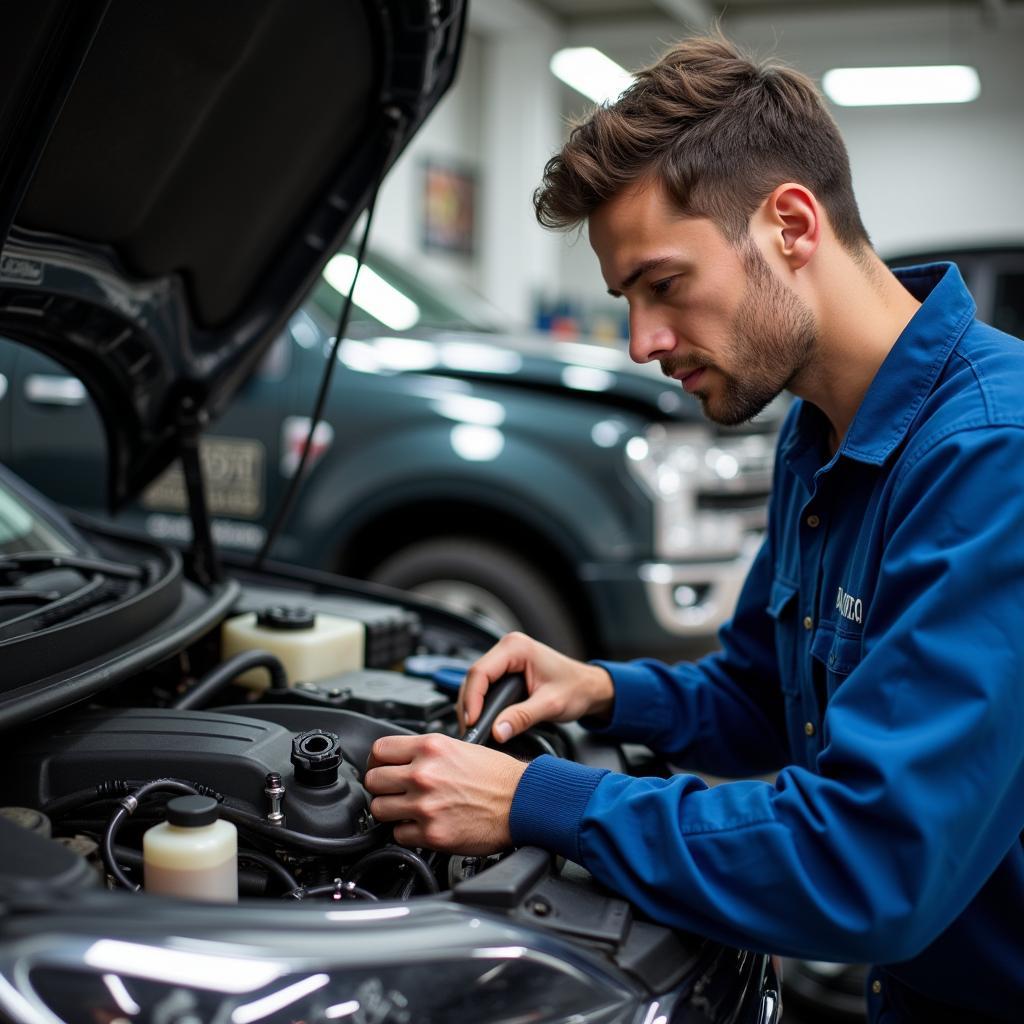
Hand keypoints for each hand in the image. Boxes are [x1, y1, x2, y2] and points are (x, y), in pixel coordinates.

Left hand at [364, 733, 527, 853]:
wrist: (522, 801)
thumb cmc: (496, 776)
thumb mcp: (459, 747)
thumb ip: (426, 752)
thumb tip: (400, 760)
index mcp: (431, 748)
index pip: (378, 749)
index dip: (377, 760)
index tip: (380, 767)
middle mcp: (424, 774)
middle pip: (373, 781)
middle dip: (382, 787)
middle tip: (394, 791)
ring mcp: (426, 805)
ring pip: (379, 809)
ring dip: (390, 811)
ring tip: (407, 809)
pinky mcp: (432, 833)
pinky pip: (399, 834)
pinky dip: (407, 832)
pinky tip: (423, 825)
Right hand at [458, 631, 613, 743]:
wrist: (589, 687)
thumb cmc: (576, 688)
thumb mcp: (550, 705)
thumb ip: (522, 717)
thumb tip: (497, 732)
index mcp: (516, 648)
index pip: (481, 672)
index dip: (472, 699)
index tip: (472, 722)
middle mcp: (508, 648)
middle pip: (474, 677)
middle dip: (469, 705)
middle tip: (469, 731)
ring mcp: (506, 657)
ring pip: (476, 682)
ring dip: (472, 705)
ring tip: (473, 728)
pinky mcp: (506, 669)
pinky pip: (485, 685)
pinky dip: (481, 702)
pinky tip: (482, 719)